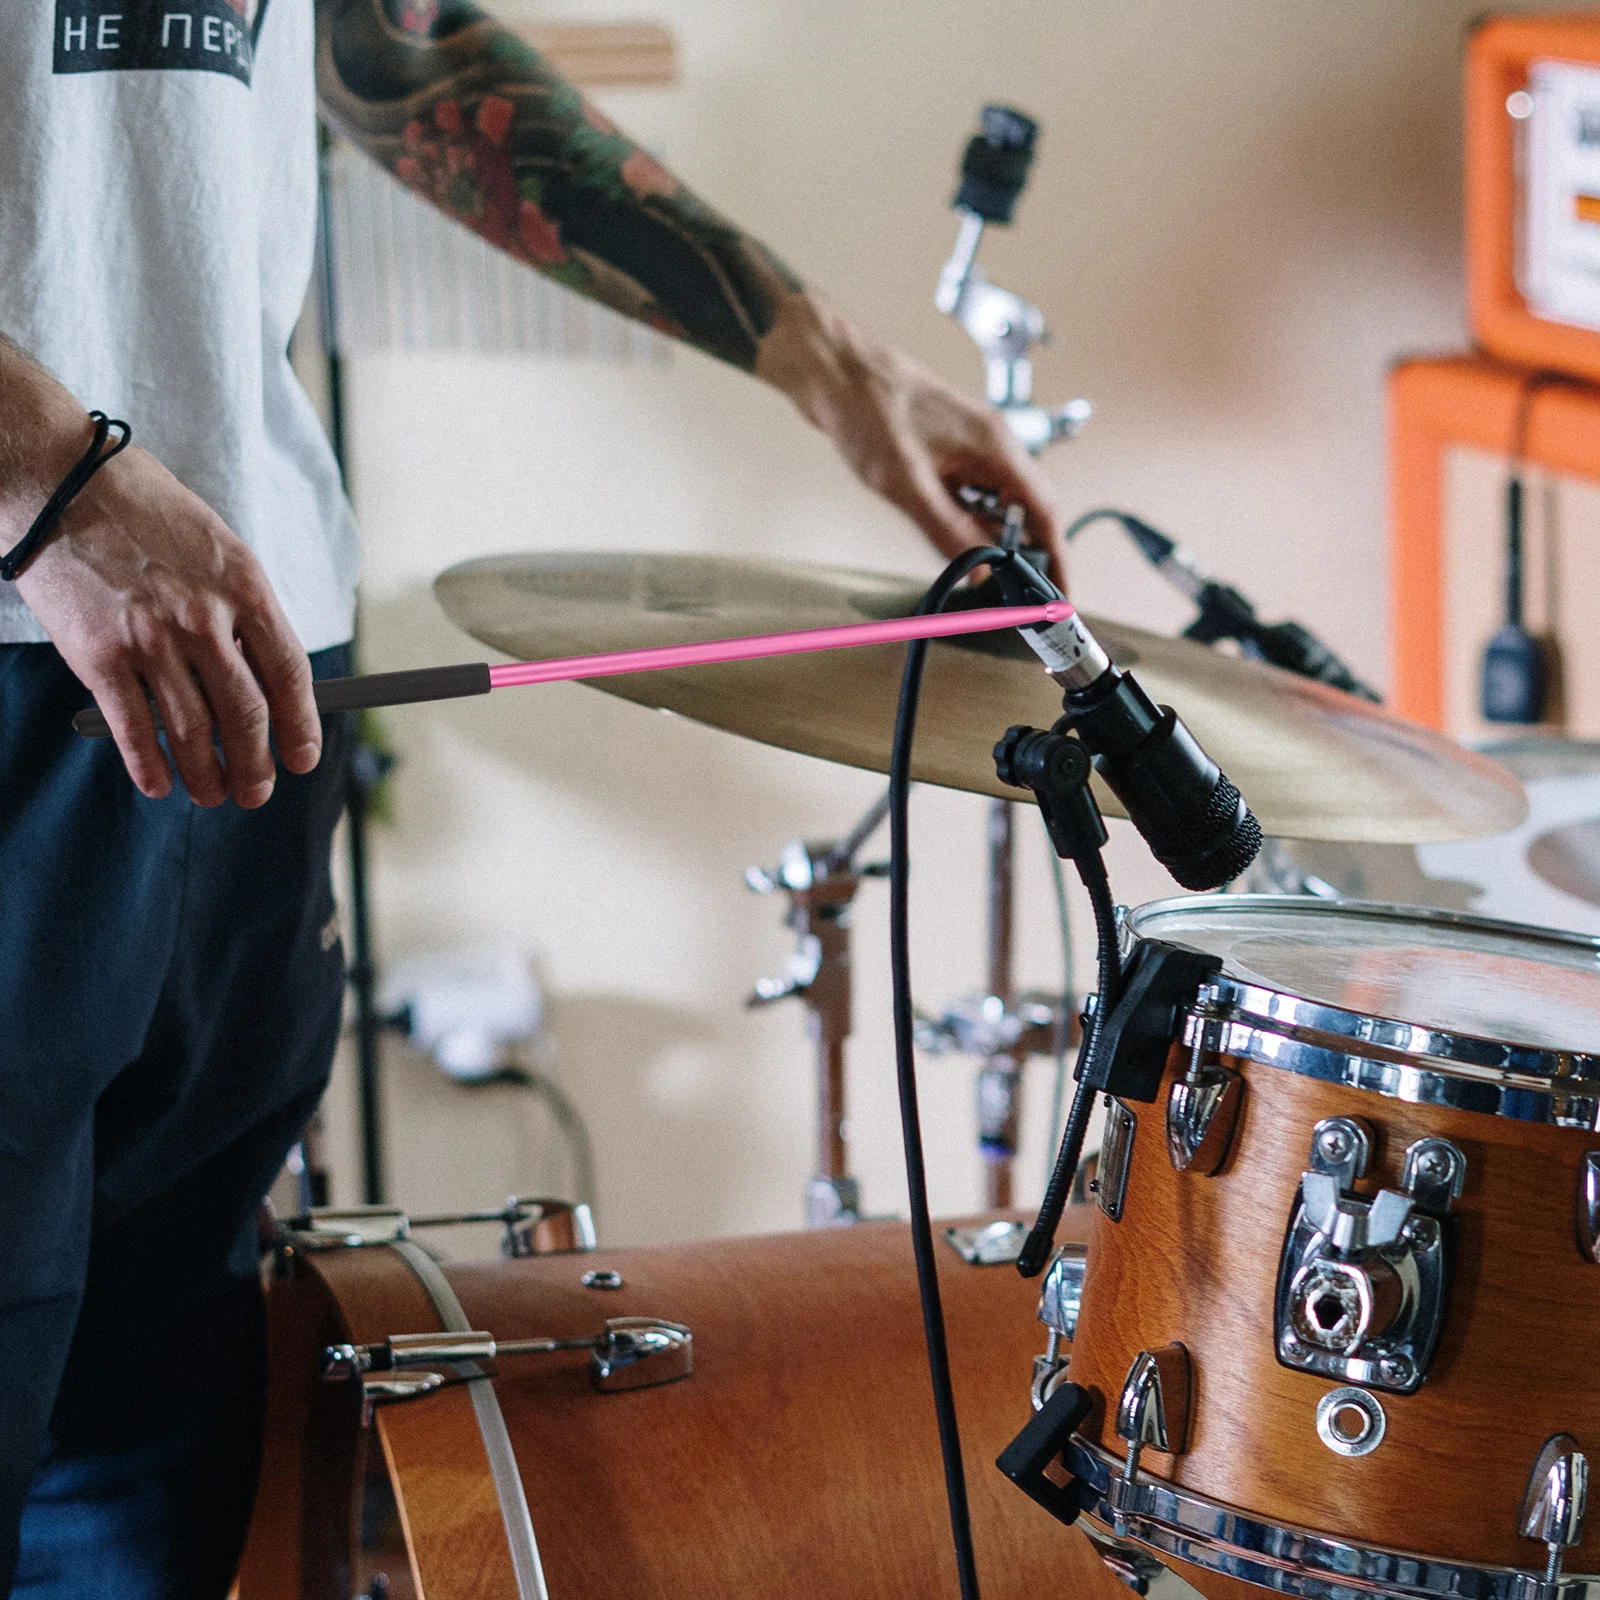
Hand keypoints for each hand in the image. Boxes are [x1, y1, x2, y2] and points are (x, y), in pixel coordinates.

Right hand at [5, 407, 320, 807]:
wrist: (60, 483)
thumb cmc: (147, 515)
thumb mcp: (219, 550)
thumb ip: (245, 610)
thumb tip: (270, 678)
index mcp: (245, 588)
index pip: (289, 674)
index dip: (301, 725)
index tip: (303, 758)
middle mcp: (204, 618)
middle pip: (246, 713)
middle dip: (256, 764)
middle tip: (256, 791)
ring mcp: (151, 640)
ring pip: (192, 731)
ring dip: (208, 774)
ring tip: (214, 794)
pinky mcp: (99, 656)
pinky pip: (134, 728)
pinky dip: (149, 765)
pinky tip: (160, 784)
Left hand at [756, 291, 1064, 581]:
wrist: (833, 370)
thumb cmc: (867, 409)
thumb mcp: (907, 483)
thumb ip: (947, 531)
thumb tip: (980, 573)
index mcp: (995, 447)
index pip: (1044, 511)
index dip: (1056, 555)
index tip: (1060, 591)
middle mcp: (990, 444)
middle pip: (1027, 508)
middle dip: (1027, 553)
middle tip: (1018, 595)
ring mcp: (968, 446)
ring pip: (997, 502)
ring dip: (994, 538)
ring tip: (985, 574)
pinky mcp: (945, 449)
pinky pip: (971, 493)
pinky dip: (970, 521)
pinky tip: (951, 538)